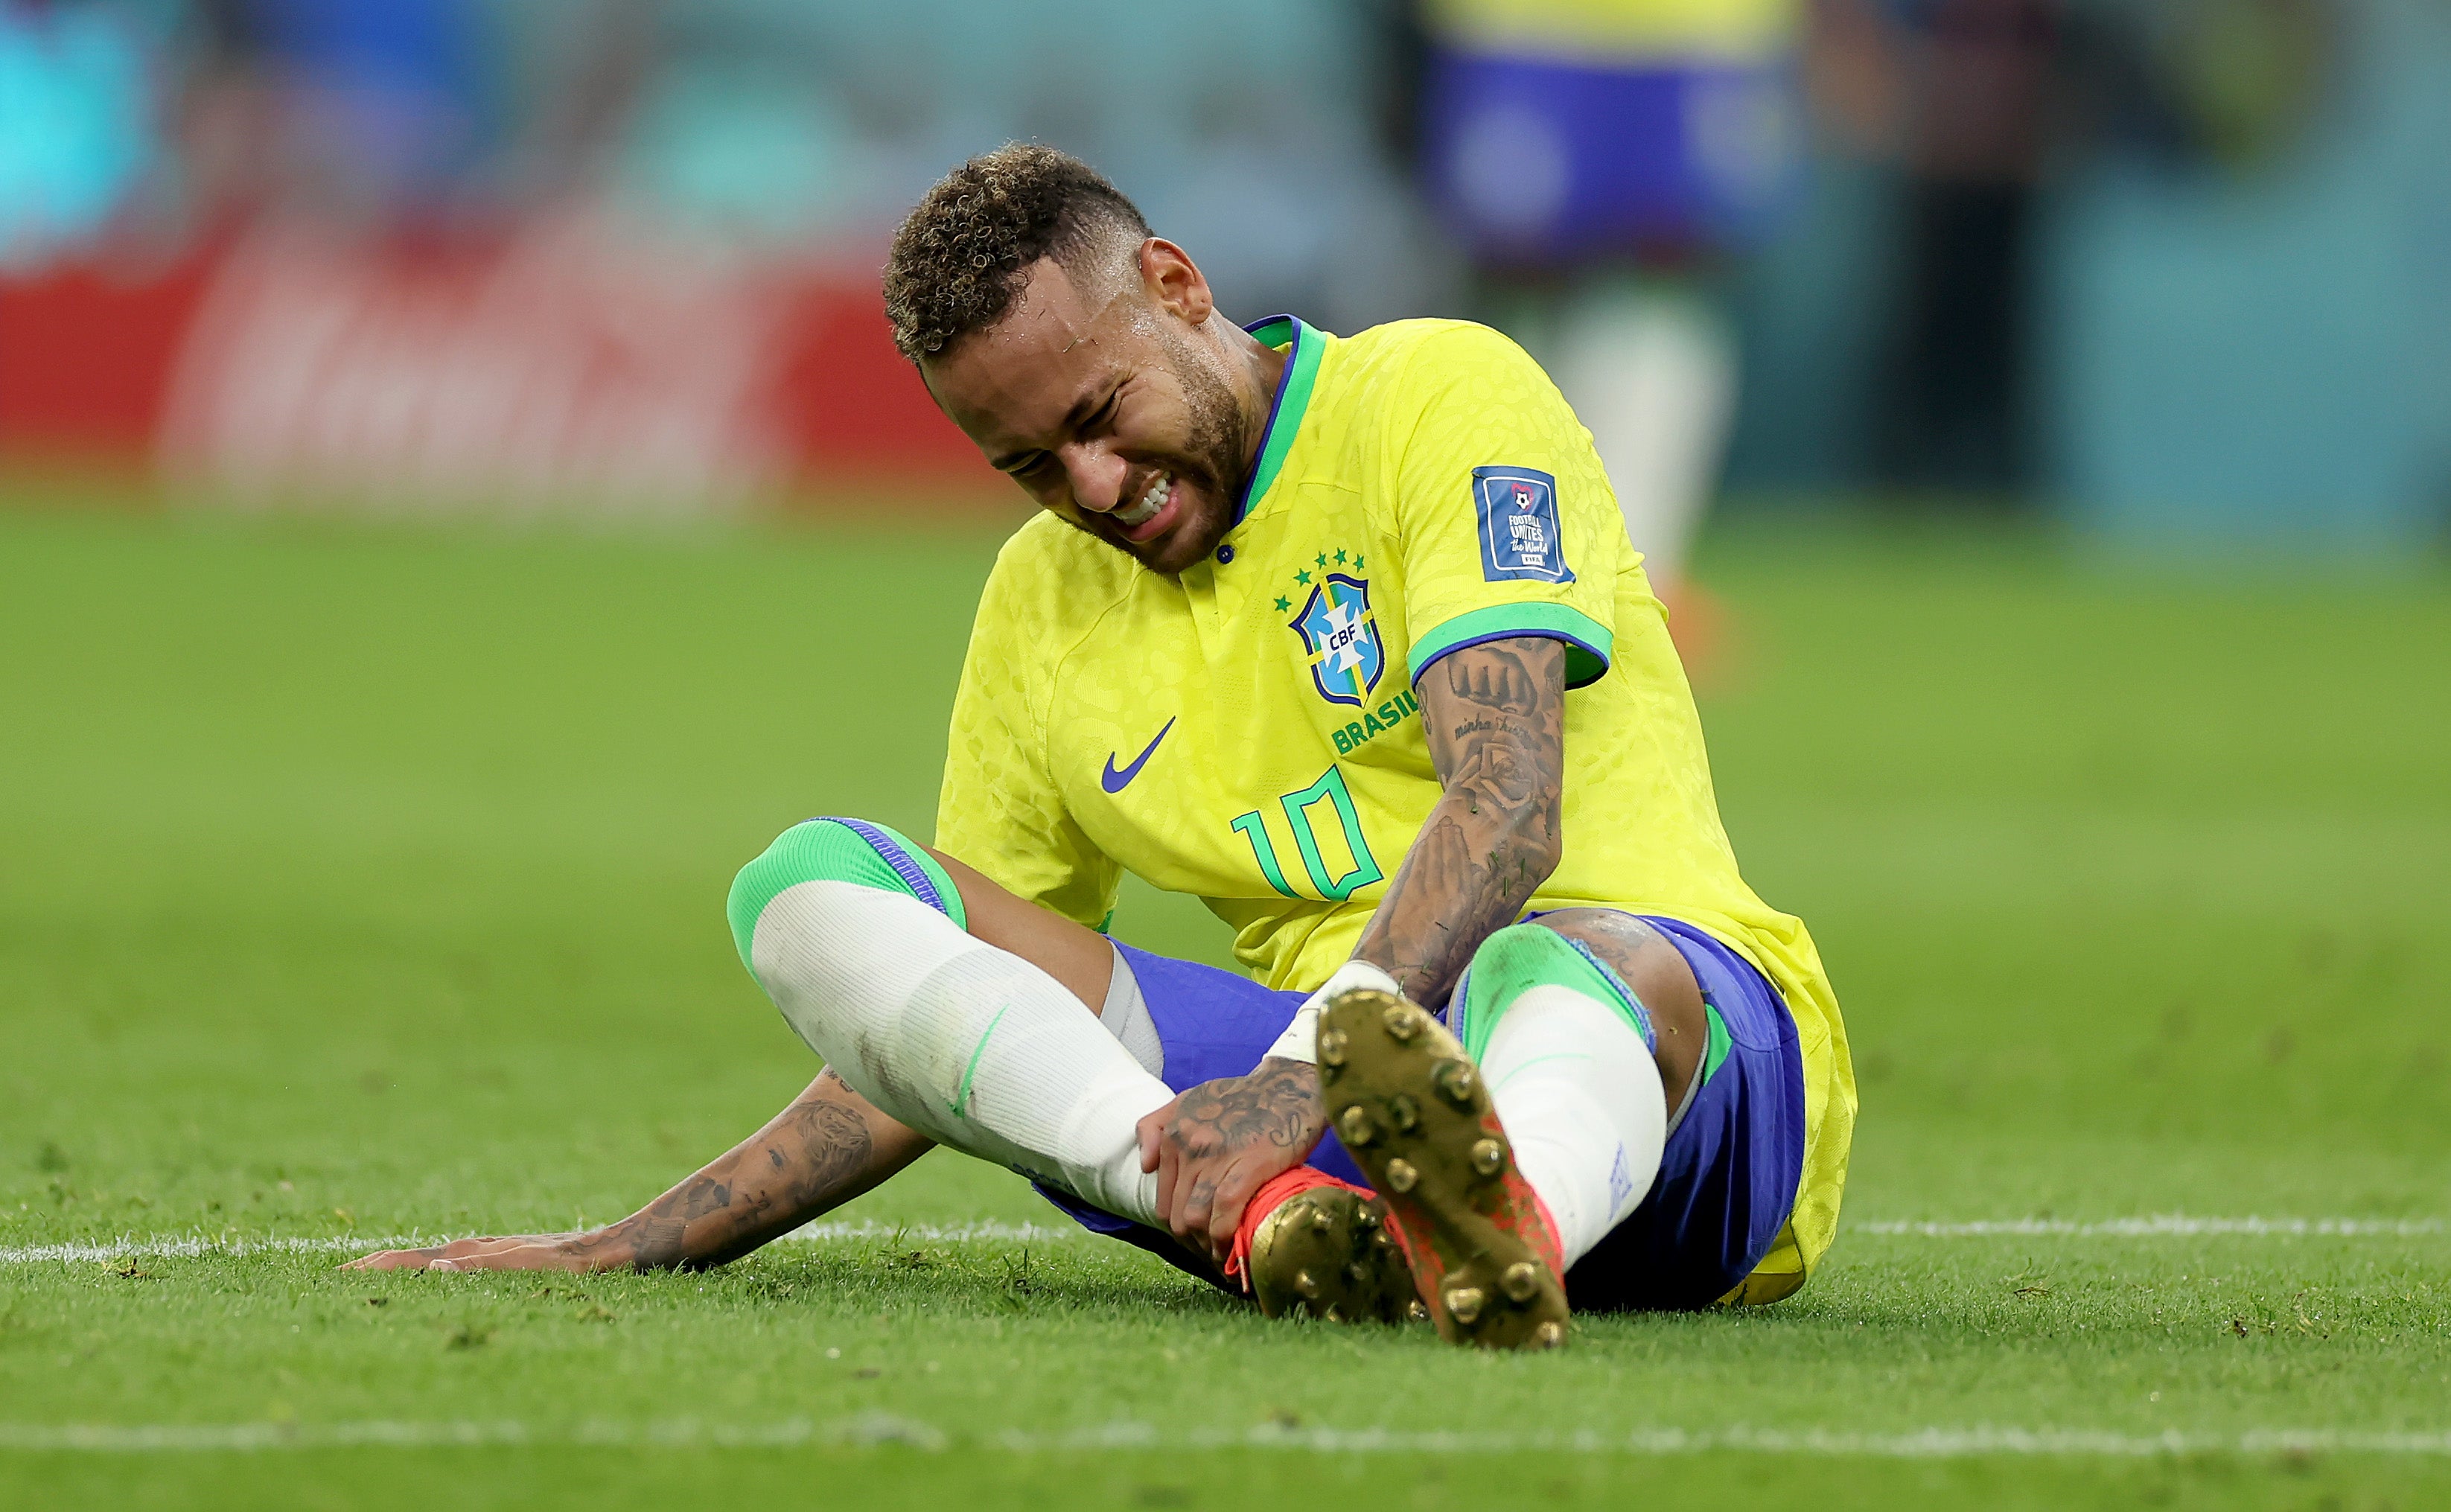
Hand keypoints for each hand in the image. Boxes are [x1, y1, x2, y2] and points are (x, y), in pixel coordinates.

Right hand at [343, 1232, 617, 1272]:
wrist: (622, 1246)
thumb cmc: (581, 1262)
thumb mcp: (535, 1267)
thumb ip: (486, 1267)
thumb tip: (437, 1268)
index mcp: (475, 1254)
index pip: (411, 1263)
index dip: (374, 1272)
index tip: (333, 1279)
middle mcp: (478, 1249)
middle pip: (415, 1259)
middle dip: (375, 1268)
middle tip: (333, 1278)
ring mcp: (493, 1251)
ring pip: (434, 1259)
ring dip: (399, 1268)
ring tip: (367, 1276)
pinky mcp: (511, 1256)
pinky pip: (459, 1263)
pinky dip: (431, 1269)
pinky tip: (430, 1275)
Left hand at [1134, 1057, 1325, 1260]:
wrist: (1289, 1087)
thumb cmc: (1243, 1096)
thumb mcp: (1190, 1098)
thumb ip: (1157, 1125)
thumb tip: (1145, 1167)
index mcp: (1175, 1134)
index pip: (1163, 1199)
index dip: (1178, 1225)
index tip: (1196, 1238)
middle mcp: (1190, 1146)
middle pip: (1177, 1214)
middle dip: (1193, 1241)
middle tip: (1213, 1251)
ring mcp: (1218, 1157)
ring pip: (1196, 1219)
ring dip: (1208, 1246)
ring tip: (1223, 1255)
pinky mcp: (1249, 1166)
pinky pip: (1224, 1214)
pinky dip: (1225, 1239)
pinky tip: (1233, 1250)